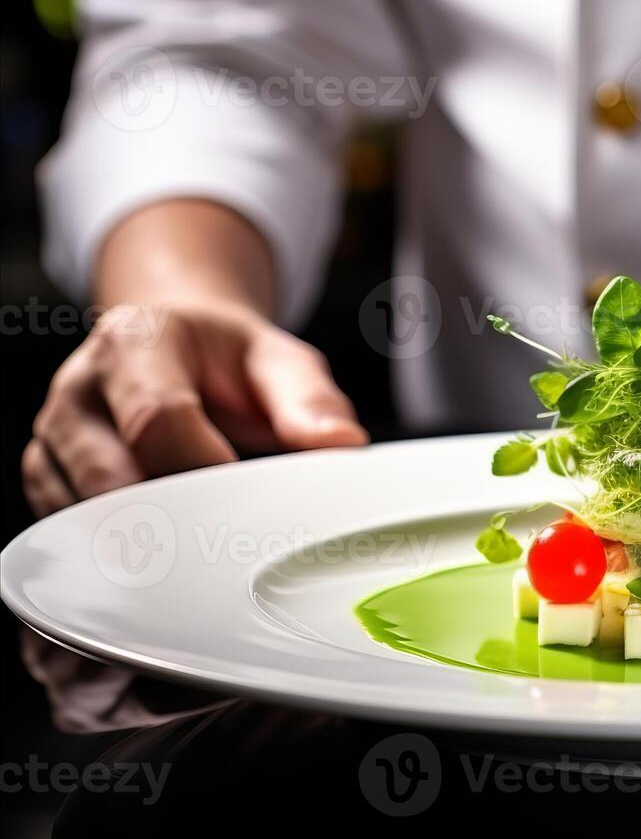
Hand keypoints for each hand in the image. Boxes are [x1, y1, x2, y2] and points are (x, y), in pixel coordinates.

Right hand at [22, 302, 367, 516]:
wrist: (178, 342)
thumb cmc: (227, 358)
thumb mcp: (279, 361)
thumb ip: (310, 400)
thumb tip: (342, 444)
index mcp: (136, 342)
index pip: (157, 420)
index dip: (204, 470)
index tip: (248, 495)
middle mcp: (80, 385)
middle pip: (111, 476)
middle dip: (171, 518)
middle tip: (225, 543)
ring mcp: (54, 433)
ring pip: (80, 512)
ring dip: (139, 541)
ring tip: (196, 547)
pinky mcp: (47, 472)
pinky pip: (66, 527)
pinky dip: (112, 549)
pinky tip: (158, 550)